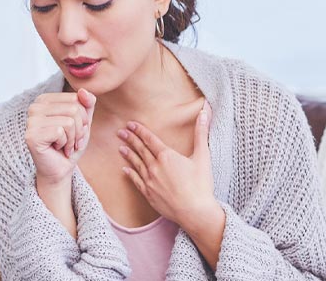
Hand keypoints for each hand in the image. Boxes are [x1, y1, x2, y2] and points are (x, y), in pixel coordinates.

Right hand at [24, 88, 96, 184]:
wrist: (60, 169)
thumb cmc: (70, 144)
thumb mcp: (84, 121)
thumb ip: (87, 103)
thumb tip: (83, 91)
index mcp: (45, 99)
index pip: (76, 98)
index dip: (83, 117)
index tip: (74, 130)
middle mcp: (35, 107)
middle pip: (74, 109)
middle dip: (79, 129)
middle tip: (70, 140)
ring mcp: (31, 121)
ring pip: (69, 121)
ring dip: (73, 138)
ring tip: (64, 145)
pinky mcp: (32, 135)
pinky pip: (60, 132)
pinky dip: (65, 144)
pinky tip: (57, 149)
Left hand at [117, 101, 218, 226]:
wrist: (195, 212)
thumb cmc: (201, 185)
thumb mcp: (203, 156)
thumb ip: (201, 133)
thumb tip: (205, 112)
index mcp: (167, 156)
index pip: (150, 139)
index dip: (140, 130)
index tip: (131, 124)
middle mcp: (155, 167)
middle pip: (140, 150)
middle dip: (130, 139)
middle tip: (121, 132)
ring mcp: (150, 181)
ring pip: (136, 164)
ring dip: (128, 154)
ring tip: (120, 147)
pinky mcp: (149, 194)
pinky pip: (136, 181)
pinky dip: (130, 174)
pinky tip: (125, 169)